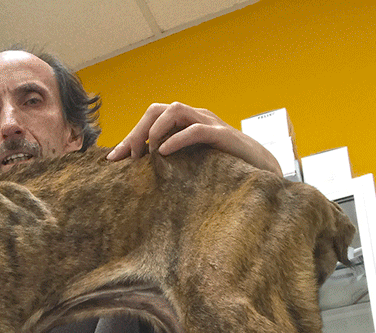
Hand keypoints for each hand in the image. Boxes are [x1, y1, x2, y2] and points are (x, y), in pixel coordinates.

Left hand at [107, 102, 281, 175]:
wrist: (262, 172)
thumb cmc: (223, 170)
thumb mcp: (190, 166)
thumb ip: (169, 165)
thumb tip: (137, 179)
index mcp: (184, 124)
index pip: (150, 119)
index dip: (130, 137)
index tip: (113, 161)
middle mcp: (195, 118)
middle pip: (157, 110)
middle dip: (137, 132)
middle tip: (128, 158)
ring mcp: (210, 123)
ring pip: (175, 111)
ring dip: (155, 131)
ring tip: (147, 155)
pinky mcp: (223, 136)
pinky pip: (196, 130)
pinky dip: (178, 139)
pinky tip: (165, 154)